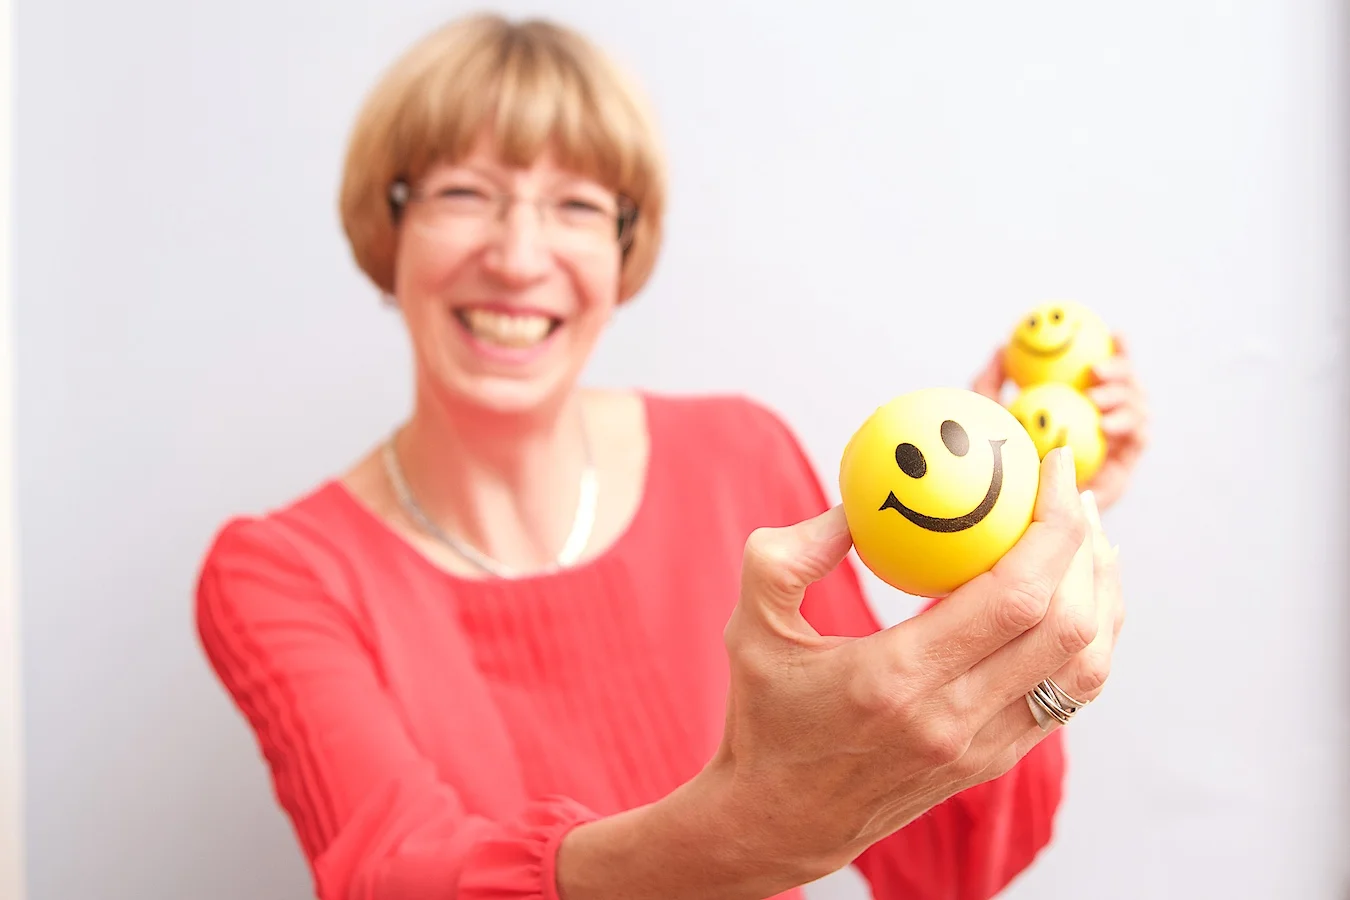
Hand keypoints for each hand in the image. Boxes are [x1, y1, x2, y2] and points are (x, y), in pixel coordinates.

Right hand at [702, 447, 1122, 892]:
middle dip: (1085, 547)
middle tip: (1069, 492)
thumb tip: (857, 504)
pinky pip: (1066, 695)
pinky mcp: (992, 761)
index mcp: (897, 678)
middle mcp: (954, 718)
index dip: (1051, 526)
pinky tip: (1068, 596)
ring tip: (1084, 540)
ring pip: (1084, 667)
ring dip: (1099, 595)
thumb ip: (788, 555)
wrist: (779, 820)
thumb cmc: (764, 717)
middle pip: (1068, 626)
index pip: (1014, 595)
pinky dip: (1086, 639)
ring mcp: (981, 747)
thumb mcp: (751, 626)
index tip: (1050, 468)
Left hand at [971, 336, 1149, 511]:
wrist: (1012, 509)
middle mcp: (1105, 419)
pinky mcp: (1123, 468)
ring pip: (1139, 407)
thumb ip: (991, 381)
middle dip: (1123, 370)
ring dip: (1124, 398)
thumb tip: (1001, 345)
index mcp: (1082, 401)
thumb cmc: (997, 458)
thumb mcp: (989, 415)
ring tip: (1095, 401)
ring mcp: (1118, 443)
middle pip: (1130, 384)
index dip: (1118, 348)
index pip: (1107, 368)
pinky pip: (1138, 439)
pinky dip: (1128, 425)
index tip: (1114, 332)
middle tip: (1095, 371)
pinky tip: (1105, 425)